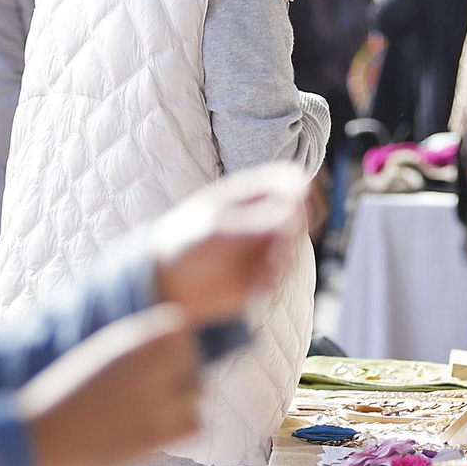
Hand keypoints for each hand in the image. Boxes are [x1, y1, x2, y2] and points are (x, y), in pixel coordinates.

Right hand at [17, 305, 199, 465]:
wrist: (39, 435)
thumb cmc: (67, 390)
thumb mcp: (106, 349)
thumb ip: (143, 342)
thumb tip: (180, 336)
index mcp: (140, 335)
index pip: (184, 331)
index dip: (173, 347)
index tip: (154, 361)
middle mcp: (156, 363)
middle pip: (193, 365)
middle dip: (178, 377)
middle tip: (146, 393)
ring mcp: (161, 399)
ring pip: (196, 396)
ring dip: (179, 404)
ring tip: (144, 413)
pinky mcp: (160, 435)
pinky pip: (194, 426)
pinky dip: (179, 430)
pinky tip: (149, 431)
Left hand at [151, 163, 308, 324]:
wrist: (165, 284)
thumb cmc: (183, 244)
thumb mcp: (217, 228)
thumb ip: (256, 223)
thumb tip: (293, 218)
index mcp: (250, 194)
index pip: (292, 180)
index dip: (300, 194)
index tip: (293, 214)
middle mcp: (263, 217)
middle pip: (301, 215)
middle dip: (293, 233)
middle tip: (275, 246)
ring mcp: (265, 245)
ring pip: (295, 248)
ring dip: (281, 259)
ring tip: (255, 269)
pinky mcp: (264, 273)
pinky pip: (282, 276)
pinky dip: (269, 281)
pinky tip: (247, 285)